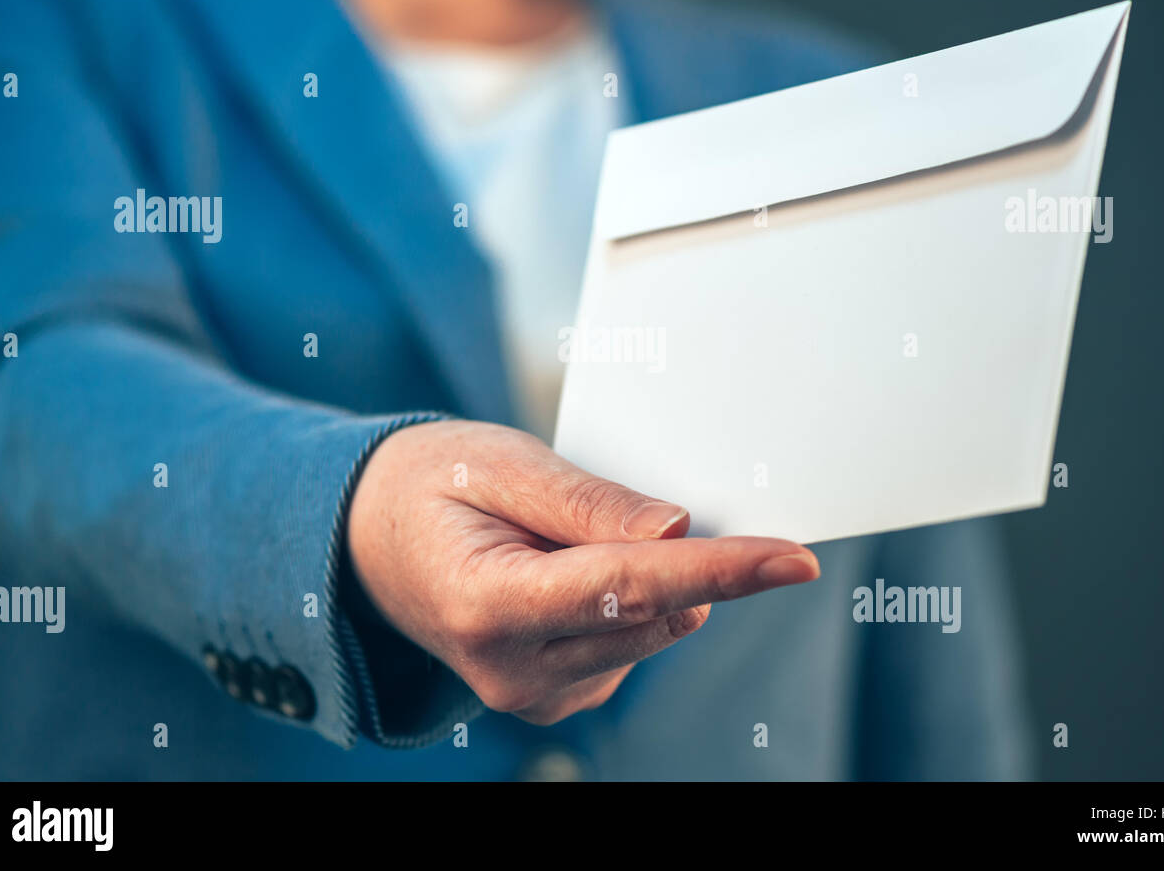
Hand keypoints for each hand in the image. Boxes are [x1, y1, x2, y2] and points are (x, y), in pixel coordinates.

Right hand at [347, 420, 818, 724]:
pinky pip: (633, 645)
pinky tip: (571, 569)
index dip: (722, 570)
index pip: (631, 589)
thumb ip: (589, 503)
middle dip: (682, 556)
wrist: (367, 537)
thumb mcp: (499, 465)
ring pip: (653, 631)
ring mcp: (532, 694)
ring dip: (650, 576)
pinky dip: (632, 601)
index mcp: (488, 606)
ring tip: (564, 533)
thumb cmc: (428, 486)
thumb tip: (680, 532)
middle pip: (654, 613)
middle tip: (626, 499)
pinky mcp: (552, 698)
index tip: (795, 560)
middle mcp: (513, 670)